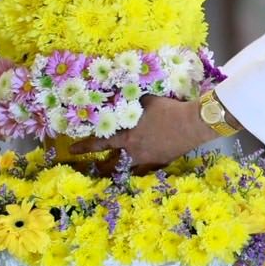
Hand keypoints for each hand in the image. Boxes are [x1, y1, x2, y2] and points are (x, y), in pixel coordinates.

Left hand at [72, 95, 216, 171]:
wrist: (192, 124)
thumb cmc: (169, 110)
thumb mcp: (147, 100)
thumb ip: (132, 100)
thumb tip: (122, 93)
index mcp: (127, 136)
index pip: (100, 143)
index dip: (84, 146)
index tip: (72, 150)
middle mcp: (134, 151)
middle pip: (112, 163)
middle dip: (100, 168)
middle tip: (92, 170)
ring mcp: (148, 159)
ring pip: (128, 169)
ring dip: (120, 170)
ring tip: (114, 172)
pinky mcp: (161, 162)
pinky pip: (146, 170)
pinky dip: (140, 170)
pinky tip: (139, 169)